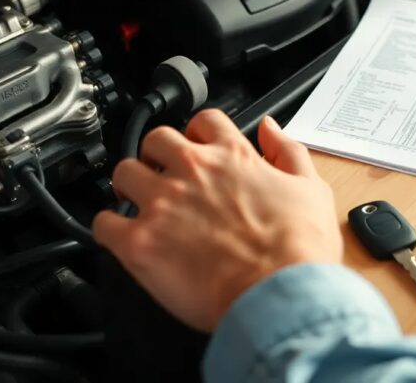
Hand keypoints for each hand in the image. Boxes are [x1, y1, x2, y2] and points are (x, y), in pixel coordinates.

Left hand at [92, 110, 341, 331]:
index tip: (197, 146)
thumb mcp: (312, 189)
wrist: (281, 294)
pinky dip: (108, 228)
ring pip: (124, 173)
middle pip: (157, 139)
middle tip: (163, 174)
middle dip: (158, 154)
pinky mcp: (140, 242)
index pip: (204, 121)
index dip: (198, 133)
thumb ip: (288, 151)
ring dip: (130, 185)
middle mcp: (193, 171)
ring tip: (137, 202)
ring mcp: (162, 203)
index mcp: (233, 156)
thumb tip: (271, 128)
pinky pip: (104, 223)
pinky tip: (120, 237)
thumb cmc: (299, 251)